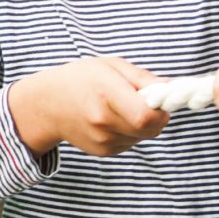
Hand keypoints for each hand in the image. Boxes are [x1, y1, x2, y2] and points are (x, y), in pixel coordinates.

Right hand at [6, 57, 168, 157]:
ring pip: (143, 136)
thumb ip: (143, 78)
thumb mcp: (110, 66)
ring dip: (142, 124)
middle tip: (145, 101)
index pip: (147, 116)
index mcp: (105, 94)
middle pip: (151, 129)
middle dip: (156, 116)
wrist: (46, 105)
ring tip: (121, 107)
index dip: (161, 109)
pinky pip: (131, 142)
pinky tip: (112, 119)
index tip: (159, 98)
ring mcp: (102, 140)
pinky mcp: (103, 151)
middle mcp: (103, 121)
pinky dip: (130, 131)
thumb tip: (172, 89)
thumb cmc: (80, 79)